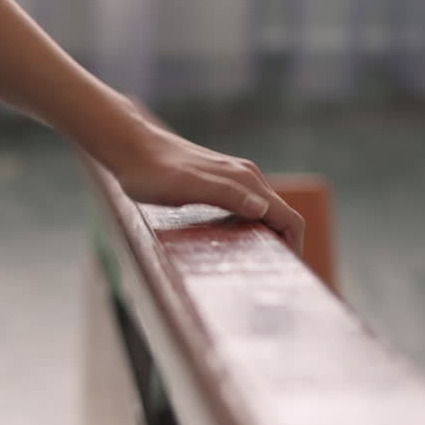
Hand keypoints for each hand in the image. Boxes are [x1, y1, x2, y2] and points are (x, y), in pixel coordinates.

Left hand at [102, 100, 305, 253]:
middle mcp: (246, 176)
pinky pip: (247, 206)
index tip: (286, 271)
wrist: (130, 148)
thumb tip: (261, 208)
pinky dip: (250, 226)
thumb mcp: (186, 187)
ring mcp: (233, 177)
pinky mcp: (219, 181)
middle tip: (269, 275)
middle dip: (284, 244)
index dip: (294, 245)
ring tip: (254, 263)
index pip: (288, 216)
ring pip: (265, 210)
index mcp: (245, 180)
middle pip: (281, 215)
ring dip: (268, 235)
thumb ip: (224, 195)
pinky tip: (233, 240)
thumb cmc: (152, 173)